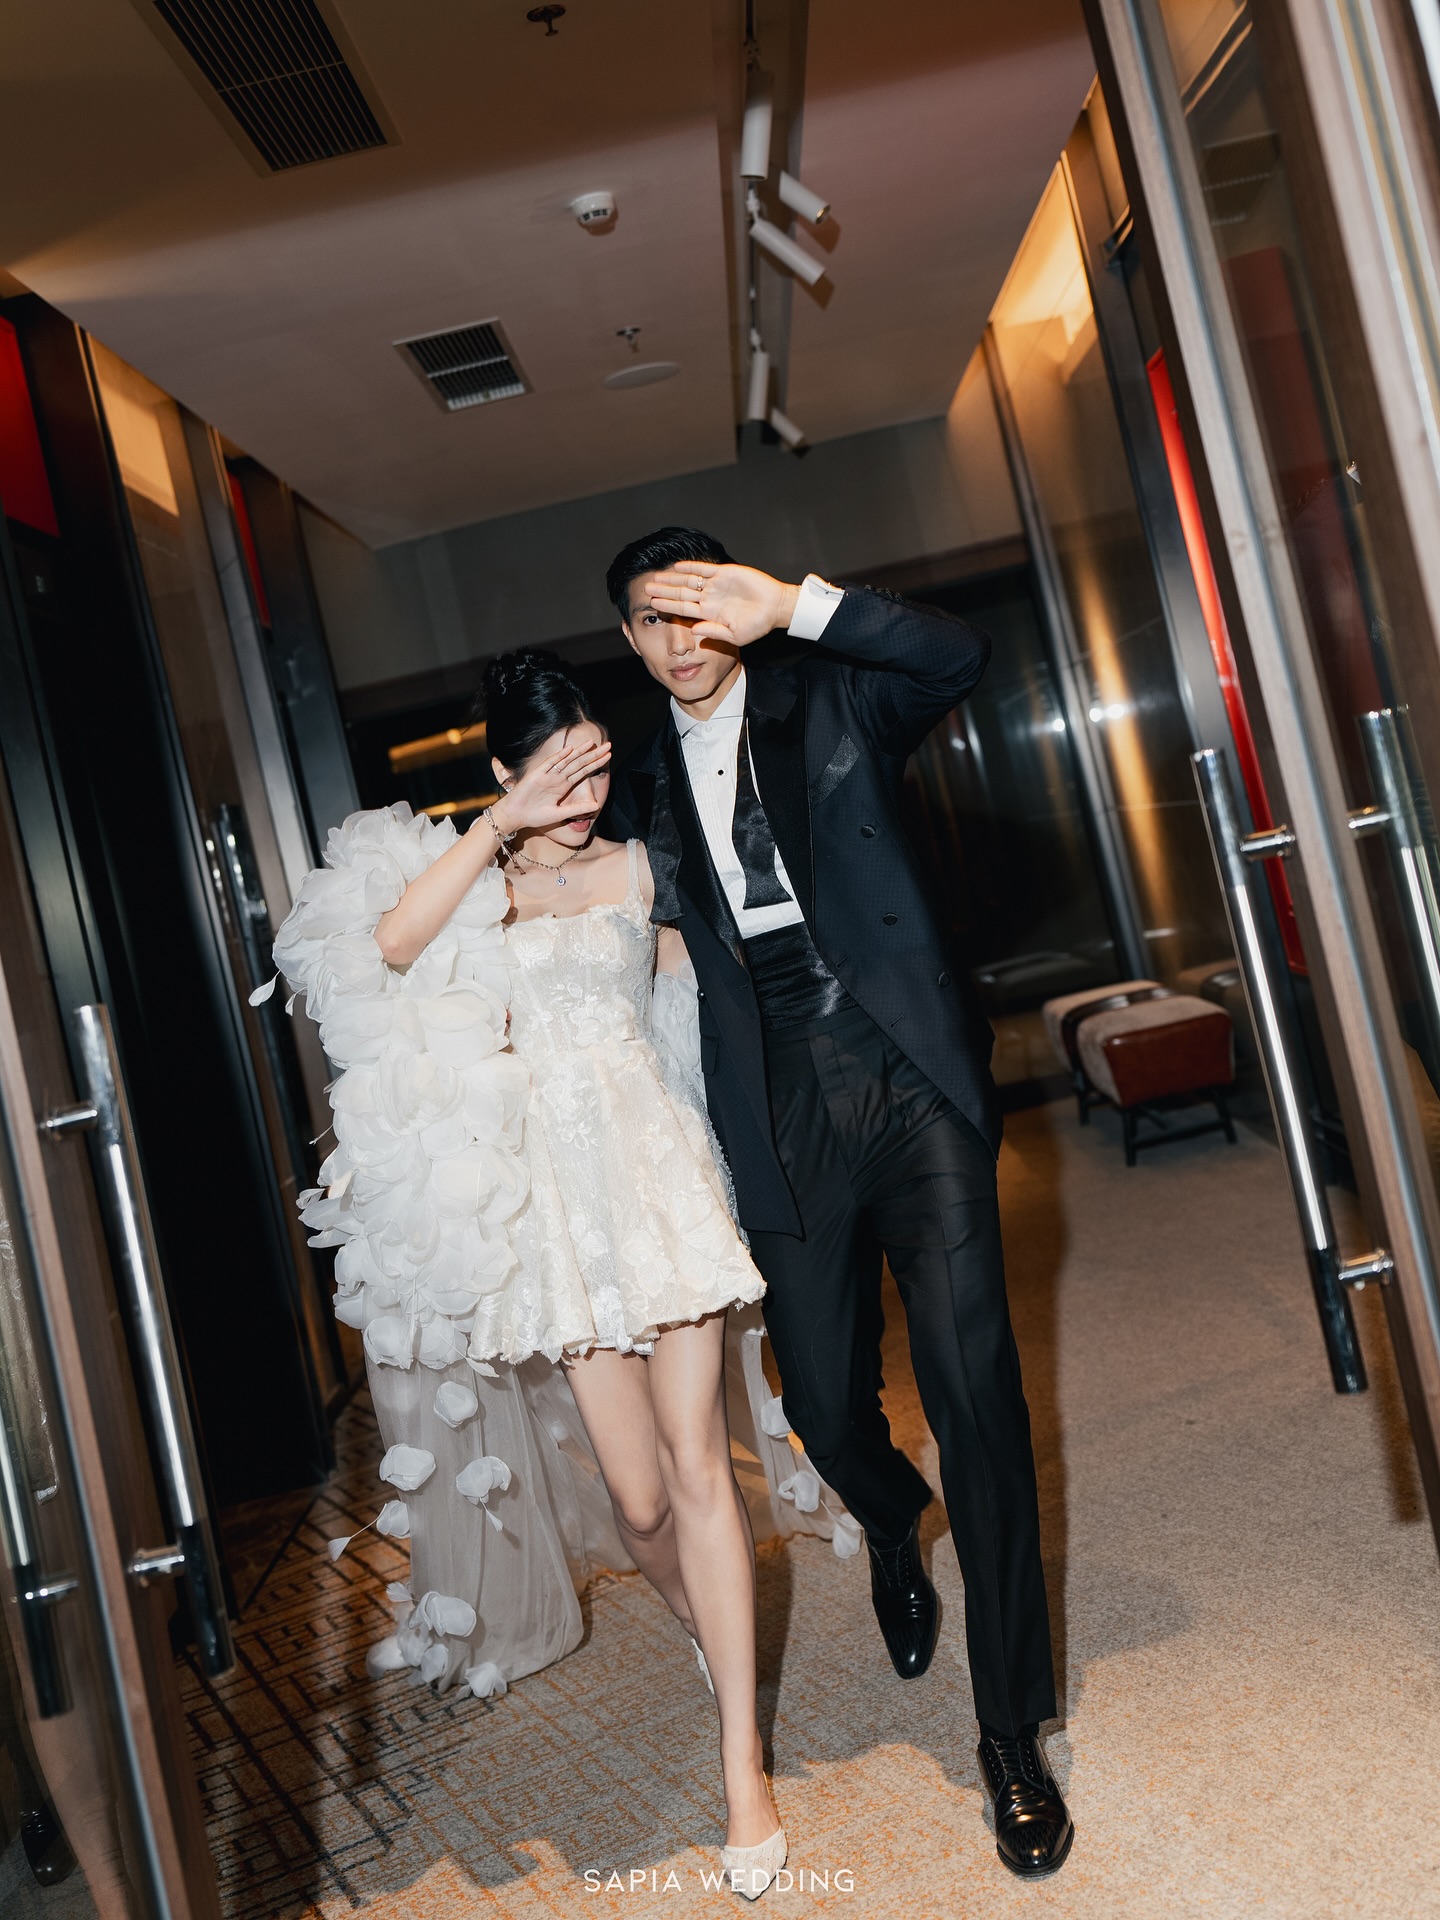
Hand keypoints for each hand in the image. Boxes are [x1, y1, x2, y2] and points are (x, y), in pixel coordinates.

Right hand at [487, 737, 611, 834]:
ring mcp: (548, 775)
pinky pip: (549, 764)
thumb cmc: (535, 816)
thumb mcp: (560, 814)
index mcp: (564, 786)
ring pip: (567, 760)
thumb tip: (596, 805)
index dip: (596, 764)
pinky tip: (569, 749)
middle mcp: (558, 778)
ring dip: (579, 752)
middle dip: (593, 754)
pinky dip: (559, 757)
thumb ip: (577, 809)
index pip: (583, 771)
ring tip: (592, 743)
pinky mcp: (537, 774)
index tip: (608, 756)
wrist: (515, 815)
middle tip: (608, 745)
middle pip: (579, 763)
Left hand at [647, 563, 798, 646]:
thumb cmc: (758, 625)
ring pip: (688, 580)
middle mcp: (709, 599)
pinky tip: (676, 566)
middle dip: (664, 591)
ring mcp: (716, 585)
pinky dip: (690, 567)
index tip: (652, 605)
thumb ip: (713, 632)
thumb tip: (693, 631)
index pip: (682, 609)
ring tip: (656, 577)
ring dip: (672, 578)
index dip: (667, 606)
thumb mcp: (734, 635)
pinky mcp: (725, 573)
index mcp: (709, 614)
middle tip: (646, 588)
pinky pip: (704, 568)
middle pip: (681, 593)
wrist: (776, 608)